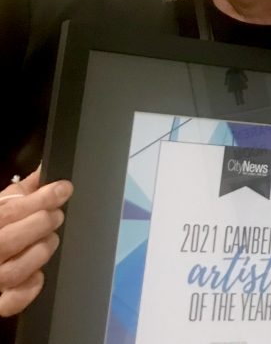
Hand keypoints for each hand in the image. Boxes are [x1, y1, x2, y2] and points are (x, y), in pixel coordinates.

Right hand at [0, 167, 72, 316]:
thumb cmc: (0, 224)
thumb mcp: (5, 203)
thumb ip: (25, 189)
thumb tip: (48, 169)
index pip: (10, 212)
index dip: (41, 199)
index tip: (64, 189)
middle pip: (9, 241)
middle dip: (41, 223)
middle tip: (56, 216)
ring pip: (13, 272)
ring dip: (39, 252)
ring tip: (50, 240)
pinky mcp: (0, 300)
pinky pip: (10, 303)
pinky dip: (29, 289)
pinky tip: (40, 275)